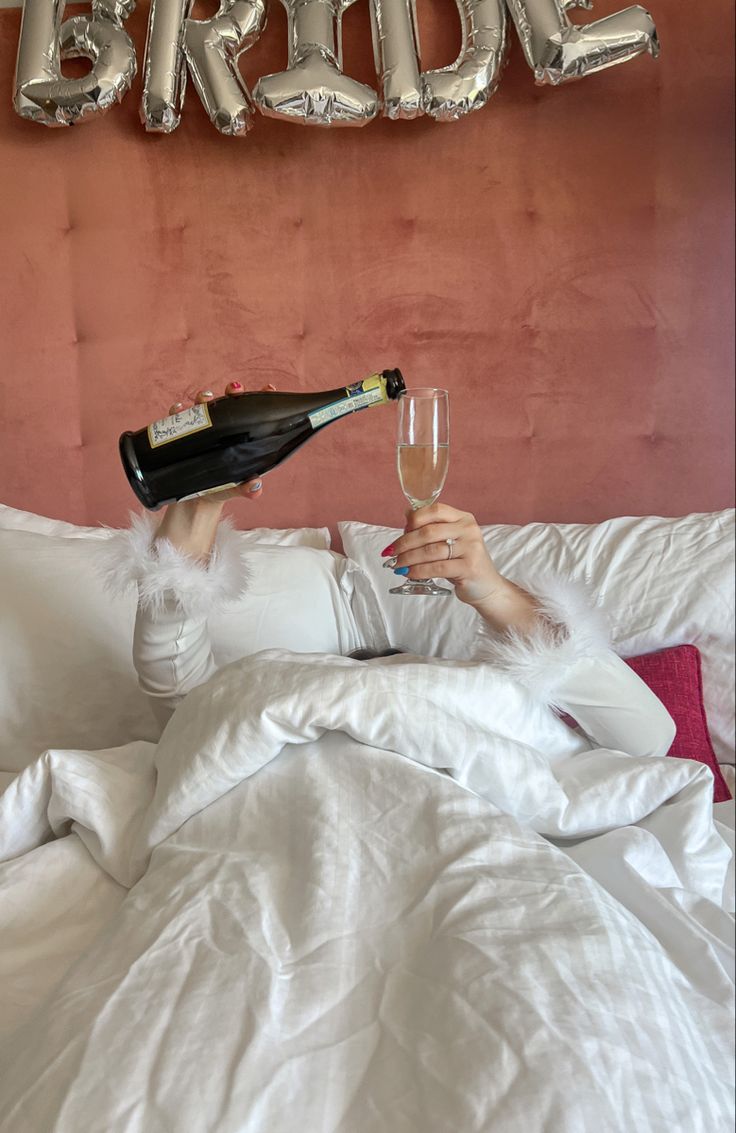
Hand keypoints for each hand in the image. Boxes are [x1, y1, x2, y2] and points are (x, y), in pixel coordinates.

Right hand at [165, 382, 275, 507]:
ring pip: (203, 405)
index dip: (260, 398)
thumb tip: (255, 485)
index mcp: (239, 436)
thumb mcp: (235, 487)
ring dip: (204, 397)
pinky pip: (178, 418)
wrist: (194, 501)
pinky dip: (178, 410)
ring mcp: (201, 429)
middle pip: (228, 402)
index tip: (269, 387)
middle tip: (234, 390)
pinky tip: (179, 410)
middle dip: (232, 391)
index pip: (252, 413)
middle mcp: (221, 428)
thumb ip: (247, 488)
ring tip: (205, 399)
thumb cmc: (221, 488)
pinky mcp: (181, 434)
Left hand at [385, 503, 504, 607]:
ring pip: (430, 551)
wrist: (486, 586)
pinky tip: (409, 574)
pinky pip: (437, 568)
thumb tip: (407, 514)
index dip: (414, 519)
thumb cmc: (463, 562)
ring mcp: (471, 548)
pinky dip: (419, 571)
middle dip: (405, 543)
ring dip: (408, 559)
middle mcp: (469, 530)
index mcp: (463, 518)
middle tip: (391, 552)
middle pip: (429, 532)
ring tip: (397, 565)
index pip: (435, 510)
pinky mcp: (469, 567)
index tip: (401, 531)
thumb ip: (431, 527)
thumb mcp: (450, 541)